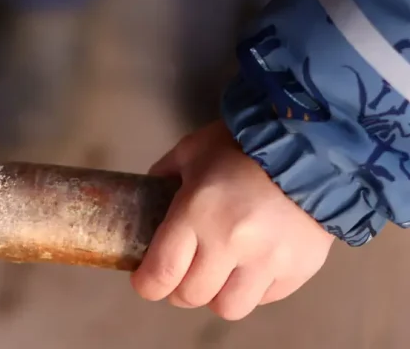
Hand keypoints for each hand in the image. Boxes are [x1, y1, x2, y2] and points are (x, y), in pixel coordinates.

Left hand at [133, 121, 333, 320]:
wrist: (307, 145)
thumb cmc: (241, 144)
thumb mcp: (192, 150)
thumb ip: (165, 174)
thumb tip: (148, 193)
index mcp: (196, 213)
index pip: (162, 271)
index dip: (146, 284)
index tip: (144, 281)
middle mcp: (229, 244)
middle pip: (192, 295)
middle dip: (177, 289)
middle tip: (178, 274)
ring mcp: (266, 262)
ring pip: (229, 308)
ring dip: (215, 295)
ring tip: (215, 274)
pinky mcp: (296, 271)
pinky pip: (264, 298)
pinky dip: (249, 288)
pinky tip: (247, 265)